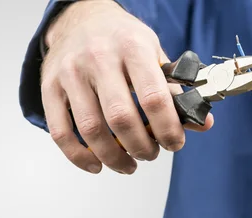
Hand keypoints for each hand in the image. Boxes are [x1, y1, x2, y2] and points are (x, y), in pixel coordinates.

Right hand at [40, 0, 213, 174]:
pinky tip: (95, 164)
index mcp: (132, 47)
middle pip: (120, 118)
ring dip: (113, 157)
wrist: (81, 19)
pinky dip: (78, 156)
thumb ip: (174, 89)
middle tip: (149, 154)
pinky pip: (60, 132)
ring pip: (90, 129)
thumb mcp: (153, 53)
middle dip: (140, 147)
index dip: (167, 129)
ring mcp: (70, 73)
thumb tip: (202, 123)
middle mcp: (98, 57)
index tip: (174, 143)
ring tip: (127, 164)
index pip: (154, 97)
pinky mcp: (49, 87)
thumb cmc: (120, 40)